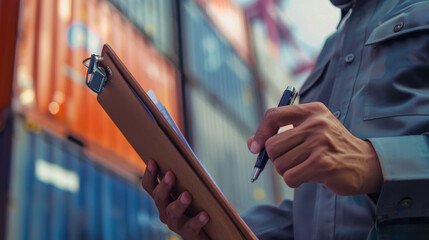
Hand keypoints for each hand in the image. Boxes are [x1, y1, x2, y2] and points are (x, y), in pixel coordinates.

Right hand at [141, 160, 209, 239]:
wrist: (207, 231)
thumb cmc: (196, 205)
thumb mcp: (188, 190)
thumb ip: (185, 179)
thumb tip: (189, 160)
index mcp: (162, 199)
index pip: (150, 186)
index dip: (149, 174)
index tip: (153, 161)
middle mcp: (165, 211)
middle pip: (159, 198)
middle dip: (164, 186)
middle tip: (170, 174)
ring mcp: (176, 224)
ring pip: (173, 213)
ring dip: (179, 203)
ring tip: (187, 195)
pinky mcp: (189, 233)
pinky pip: (191, 227)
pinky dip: (197, 220)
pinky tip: (204, 214)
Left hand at [248, 102, 382, 195]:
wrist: (365, 164)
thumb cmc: (331, 147)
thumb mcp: (309, 132)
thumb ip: (281, 134)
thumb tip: (252, 143)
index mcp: (311, 111)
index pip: (273, 115)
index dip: (260, 132)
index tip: (257, 147)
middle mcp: (316, 123)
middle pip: (272, 145)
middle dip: (276, 158)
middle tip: (291, 161)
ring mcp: (320, 143)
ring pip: (280, 163)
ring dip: (286, 171)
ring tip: (303, 167)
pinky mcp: (322, 164)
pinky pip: (289, 177)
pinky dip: (294, 180)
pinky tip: (308, 176)